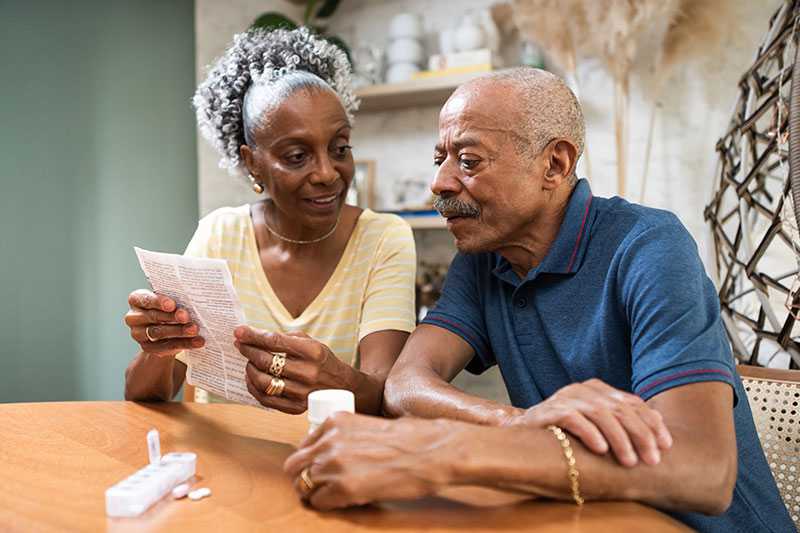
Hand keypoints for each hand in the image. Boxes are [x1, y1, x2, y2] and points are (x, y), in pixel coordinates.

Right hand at [125, 289, 203, 356]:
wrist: (162, 332)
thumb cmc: (167, 310)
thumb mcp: (168, 302)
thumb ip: (174, 301)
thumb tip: (193, 302)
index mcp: (137, 300)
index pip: (145, 299)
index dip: (159, 302)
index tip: (172, 304)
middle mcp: (133, 317)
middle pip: (153, 316)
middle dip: (172, 316)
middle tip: (187, 317)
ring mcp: (138, 334)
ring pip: (159, 332)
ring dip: (179, 331)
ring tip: (194, 329)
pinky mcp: (147, 348)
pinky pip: (167, 346)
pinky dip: (185, 343)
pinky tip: (197, 341)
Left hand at [235, 326, 338, 413]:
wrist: (341, 384)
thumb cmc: (321, 360)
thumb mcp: (309, 342)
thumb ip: (284, 338)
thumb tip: (253, 336)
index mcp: (311, 352)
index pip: (274, 341)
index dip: (252, 336)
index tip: (239, 332)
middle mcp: (307, 372)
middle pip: (265, 361)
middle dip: (248, 351)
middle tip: (240, 345)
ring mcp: (301, 392)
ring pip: (262, 382)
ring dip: (249, 370)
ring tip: (249, 363)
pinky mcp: (296, 407)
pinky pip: (265, 399)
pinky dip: (253, 388)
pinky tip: (251, 379)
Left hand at [284, 412, 458, 509]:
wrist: (431, 451)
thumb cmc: (410, 439)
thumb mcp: (368, 426)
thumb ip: (345, 436)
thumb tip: (332, 454)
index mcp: (335, 422)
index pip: (302, 446)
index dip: (309, 460)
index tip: (318, 468)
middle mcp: (329, 441)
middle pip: (294, 466)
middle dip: (303, 477)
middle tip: (317, 486)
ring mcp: (333, 465)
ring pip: (302, 486)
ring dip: (314, 493)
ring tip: (333, 496)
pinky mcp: (343, 489)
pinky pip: (318, 502)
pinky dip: (326, 506)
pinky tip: (343, 502)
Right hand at [506, 379, 671, 466]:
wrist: (526, 432)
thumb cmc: (567, 432)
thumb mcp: (600, 425)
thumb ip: (624, 420)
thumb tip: (660, 420)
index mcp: (599, 390)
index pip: (633, 402)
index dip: (652, 424)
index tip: (665, 447)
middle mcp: (584, 390)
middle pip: (620, 408)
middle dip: (640, 435)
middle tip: (651, 460)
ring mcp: (566, 397)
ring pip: (600, 413)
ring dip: (619, 438)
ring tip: (629, 461)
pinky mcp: (549, 410)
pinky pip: (573, 418)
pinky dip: (589, 432)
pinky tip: (601, 449)